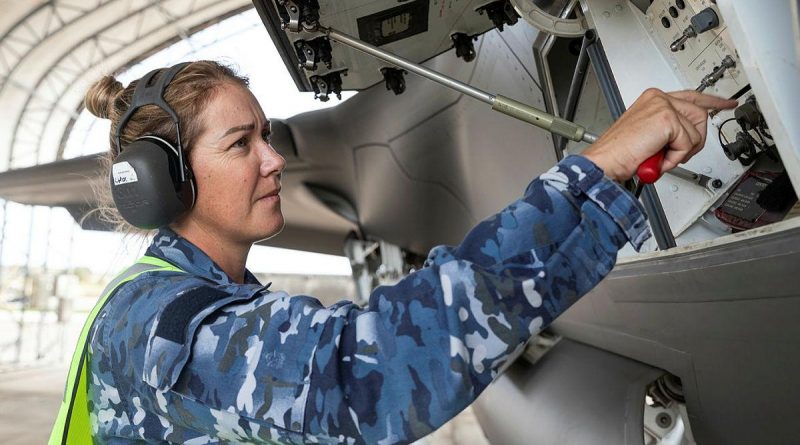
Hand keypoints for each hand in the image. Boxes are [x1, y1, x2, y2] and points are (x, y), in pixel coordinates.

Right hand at [582, 88, 737, 181]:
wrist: (606, 161)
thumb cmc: (620, 153)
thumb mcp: (648, 135)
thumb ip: (668, 129)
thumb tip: (688, 137)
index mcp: (653, 99)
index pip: (691, 96)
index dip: (712, 101)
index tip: (727, 103)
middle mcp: (659, 98)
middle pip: (700, 114)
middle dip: (693, 140)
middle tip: (674, 154)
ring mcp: (663, 106)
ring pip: (696, 130)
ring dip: (681, 151)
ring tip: (660, 156)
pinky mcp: (667, 118)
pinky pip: (688, 143)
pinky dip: (675, 157)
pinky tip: (658, 158)